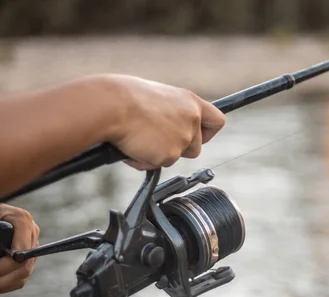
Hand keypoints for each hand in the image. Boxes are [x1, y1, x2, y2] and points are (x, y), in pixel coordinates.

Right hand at [100, 75, 226, 169]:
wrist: (111, 106)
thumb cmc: (124, 98)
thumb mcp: (156, 99)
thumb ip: (171, 114)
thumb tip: (167, 129)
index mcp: (190, 102)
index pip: (217, 121)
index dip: (207, 132)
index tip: (197, 135)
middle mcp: (192, 120)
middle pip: (195, 148)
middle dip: (177, 149)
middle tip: (154, 139)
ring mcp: (182, 139)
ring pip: (174, 158)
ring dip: (158, 154)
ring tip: (138, 138)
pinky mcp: (170, 154)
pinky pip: (157, 165)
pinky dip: (144, 160)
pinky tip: (132, 145)